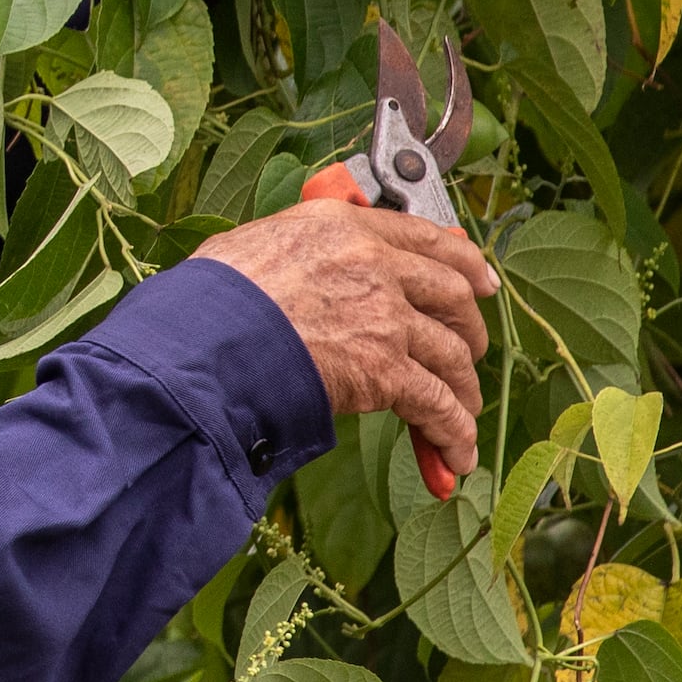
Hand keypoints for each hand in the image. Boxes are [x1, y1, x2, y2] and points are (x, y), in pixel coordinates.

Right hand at [196, 194, 494, 485]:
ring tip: (462, 412)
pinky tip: (456, 455)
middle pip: (452, 294)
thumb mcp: (257, 246)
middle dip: (469, 328)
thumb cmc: (210, 299)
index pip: (424, 235)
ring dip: (463, 390)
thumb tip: (305, 269)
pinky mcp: (386, 371)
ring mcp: (386, 317)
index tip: (480, 280)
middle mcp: (374, 264)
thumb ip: (301, 253)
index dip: (464, 261)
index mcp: (342, 225)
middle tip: (470, 350)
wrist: (202, 341)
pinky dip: (452, 434)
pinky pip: (438, 405)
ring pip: (452, 355)